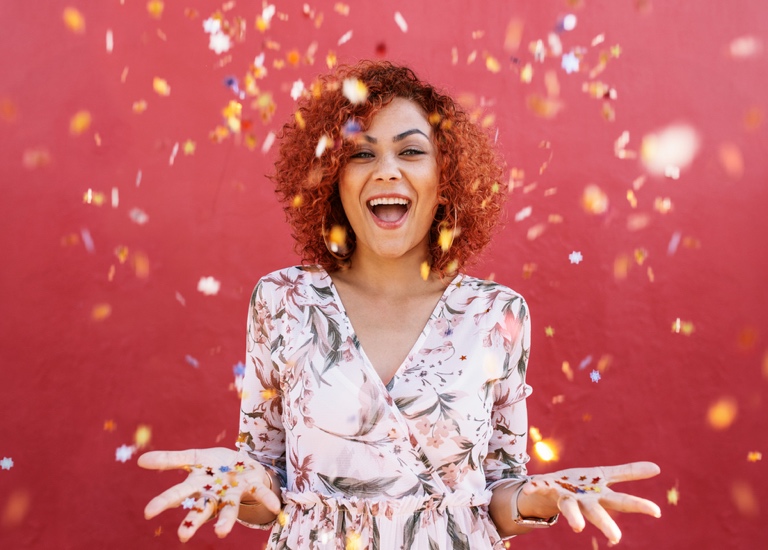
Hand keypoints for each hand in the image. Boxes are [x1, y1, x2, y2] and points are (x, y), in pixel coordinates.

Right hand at [138, 447, 280, 541]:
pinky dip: (268, 500)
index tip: (148, 513)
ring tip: (220, 533)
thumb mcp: (193, 457)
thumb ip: (169, 460)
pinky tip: (276, 507)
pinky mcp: (252, 486)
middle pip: (201, 510)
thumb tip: (140, 460)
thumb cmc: (214, 465)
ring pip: (228, 510)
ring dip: (226, 522)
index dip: (164, 502)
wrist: (242, 466)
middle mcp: (214, 496)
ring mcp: (233, 493)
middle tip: (183, 536)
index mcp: (198, 486)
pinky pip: (260, 493)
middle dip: (192, 522)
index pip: (178, 495)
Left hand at [522, 461, 660, 544]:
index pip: (622, 501)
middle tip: (616, 539)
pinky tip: (526, 488)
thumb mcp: (605, 476)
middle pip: (597, 512)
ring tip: (577, 528)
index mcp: (599, 496)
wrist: (552, 491)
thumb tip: (658, 468)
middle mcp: (583, 501)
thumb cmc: (582, 486)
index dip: (639, 505)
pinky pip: (539, 487)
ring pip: (570, 508)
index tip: (657, 512)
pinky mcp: (547, 488)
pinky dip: (532, 488)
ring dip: (573, 517)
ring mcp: (565, 497)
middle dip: (605, 525)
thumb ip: (629, 473)